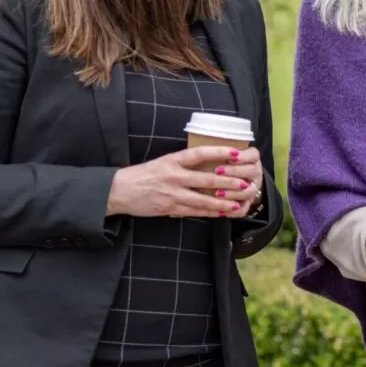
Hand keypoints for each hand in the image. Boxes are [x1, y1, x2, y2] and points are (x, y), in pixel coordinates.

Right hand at [107, 146, 264, 218]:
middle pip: (206, 178)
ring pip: (203, 199)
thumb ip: (183, 163)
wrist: (119, 190)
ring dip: (223, 202)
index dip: (219, 152)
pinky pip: (194, 211)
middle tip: (245, 183)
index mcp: (172, 160)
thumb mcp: (163, 162)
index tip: (237, 153)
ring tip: (239, 203)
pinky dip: (210, 212)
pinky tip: (222, 213)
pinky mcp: (169, 208)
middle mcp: (173, 175)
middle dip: (229, 182)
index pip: (199, 153)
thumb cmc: (143, 175)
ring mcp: (172, 193)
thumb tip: (208, 163)